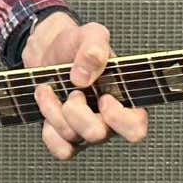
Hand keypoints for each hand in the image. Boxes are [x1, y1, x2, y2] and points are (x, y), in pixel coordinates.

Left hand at [22, 11, 148, 159]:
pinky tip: (46, 102)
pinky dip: (48, 127)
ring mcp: (85, 130)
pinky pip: (59, 148)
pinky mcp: (64, 136)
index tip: (104, 98)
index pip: (136, 128)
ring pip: (73, 139)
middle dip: (78, 113)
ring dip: (54, 111)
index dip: (120, 118)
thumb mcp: (90, 34)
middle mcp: (107, 121)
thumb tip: (84, 76)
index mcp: (123, 100)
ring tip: (48, 88)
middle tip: (73, 92)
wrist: (48, 50)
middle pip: (99, 135)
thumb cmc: (77, 44)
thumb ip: (95, 46)